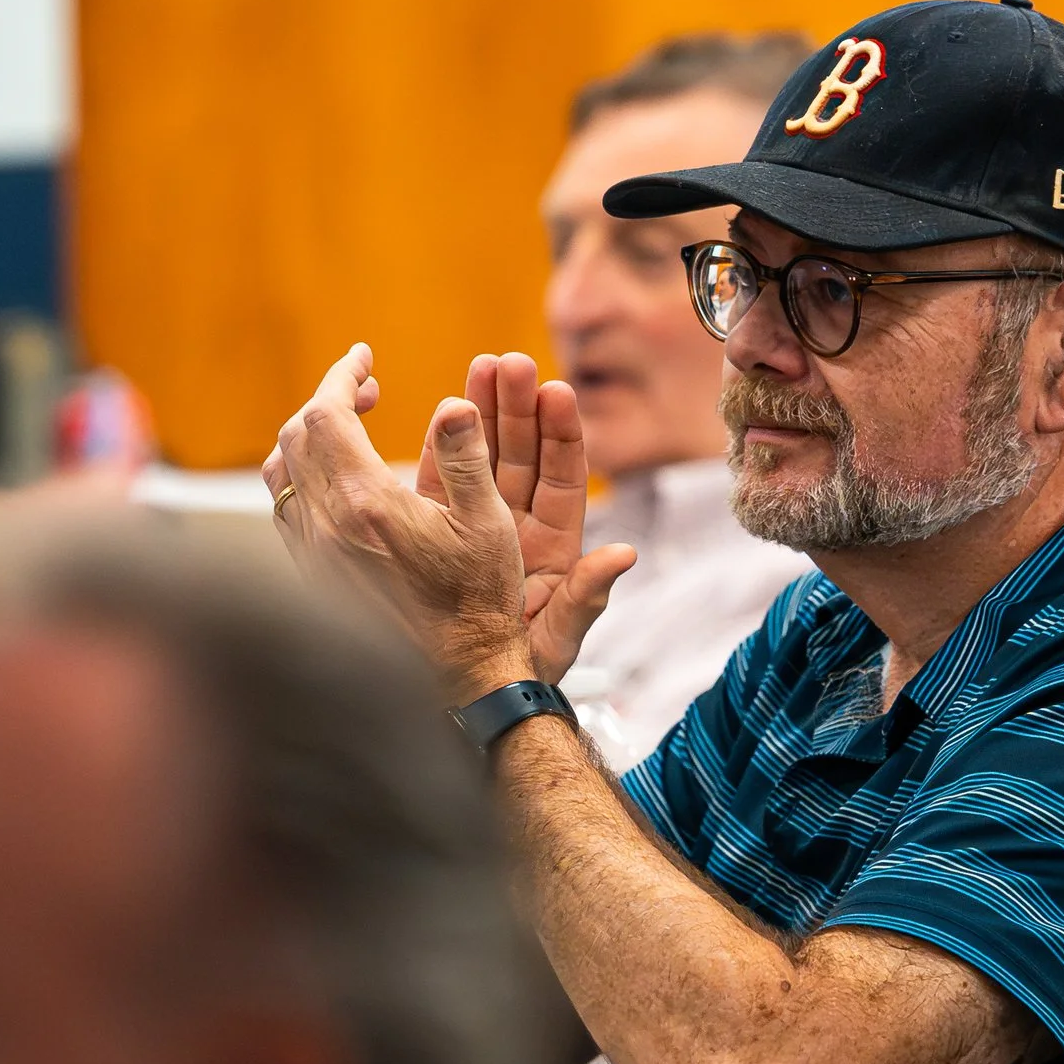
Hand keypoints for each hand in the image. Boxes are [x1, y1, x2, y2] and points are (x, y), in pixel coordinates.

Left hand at [262, 345, 631, 698]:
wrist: (452, 682)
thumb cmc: (479, 604)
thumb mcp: (488, 525)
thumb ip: (468, 458)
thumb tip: (453, 405)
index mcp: (366, 506)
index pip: (327, 414)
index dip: (342, 375)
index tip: (364, 356)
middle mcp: (326, 528)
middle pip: (297, 434)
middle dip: (329, 399)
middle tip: (368, 388)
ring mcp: (311, 555)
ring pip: (282, 471)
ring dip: (311, 436)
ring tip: (352, 427)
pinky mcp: (310, 577)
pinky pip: (286, 508)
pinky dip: (305, 475)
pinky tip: (340, 480)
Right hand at [417, 352, 634, 689]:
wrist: (470, 700)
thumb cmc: (524, 673)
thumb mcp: (560, 635)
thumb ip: (588, 594)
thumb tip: (624, 554)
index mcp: (555, 546)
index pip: (563, 478)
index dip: (562, 435)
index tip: (560, 390)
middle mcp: (519, 528)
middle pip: (522, 457)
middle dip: (519, 408)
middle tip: (513, 362)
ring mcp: (477, 525)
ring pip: (483, 460)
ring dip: (482, 413)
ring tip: (481, 366)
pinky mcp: (438, 531)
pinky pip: (443, 481)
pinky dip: (443, 446)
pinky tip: (444, 409)